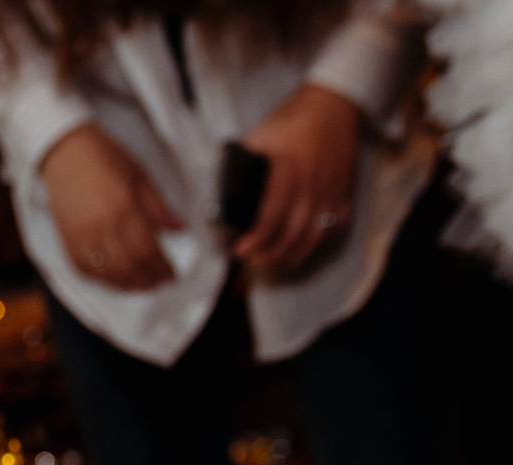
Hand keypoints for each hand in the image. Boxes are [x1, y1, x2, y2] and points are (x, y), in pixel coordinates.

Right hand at [40, 123, 183, 290]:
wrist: (66, 152)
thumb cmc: (106, 159)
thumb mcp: (141, 177)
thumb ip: (159, 207)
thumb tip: (179, 229)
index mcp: (124, 208)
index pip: (148, 250)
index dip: (162, 268)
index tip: (172, 274)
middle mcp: (102, 225)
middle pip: (129, 266)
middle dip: (147, 279)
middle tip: (159, 282)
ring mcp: (81, 235)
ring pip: (107, 273)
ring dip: (126, 284)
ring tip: (140, 285)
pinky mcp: (67, 239)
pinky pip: (85, 269)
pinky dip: (101, 279)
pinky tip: (114, 280)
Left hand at [236, 83, 359, 274]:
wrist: (334, 105)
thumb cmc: (291, 122)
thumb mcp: (258, 139)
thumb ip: (239, 168)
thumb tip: (216, 199)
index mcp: (288, 170)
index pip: (271, 217)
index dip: (255, 240)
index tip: (239, 250)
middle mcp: (313, 184)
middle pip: (292, 234)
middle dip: (268, 255)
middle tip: (250, 260)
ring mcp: (332, 190)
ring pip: (313, 238)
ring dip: (290, 256)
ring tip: (270, 262)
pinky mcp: (345, 192)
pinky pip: (333, 228)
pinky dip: (315, 244)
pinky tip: (298, 250)